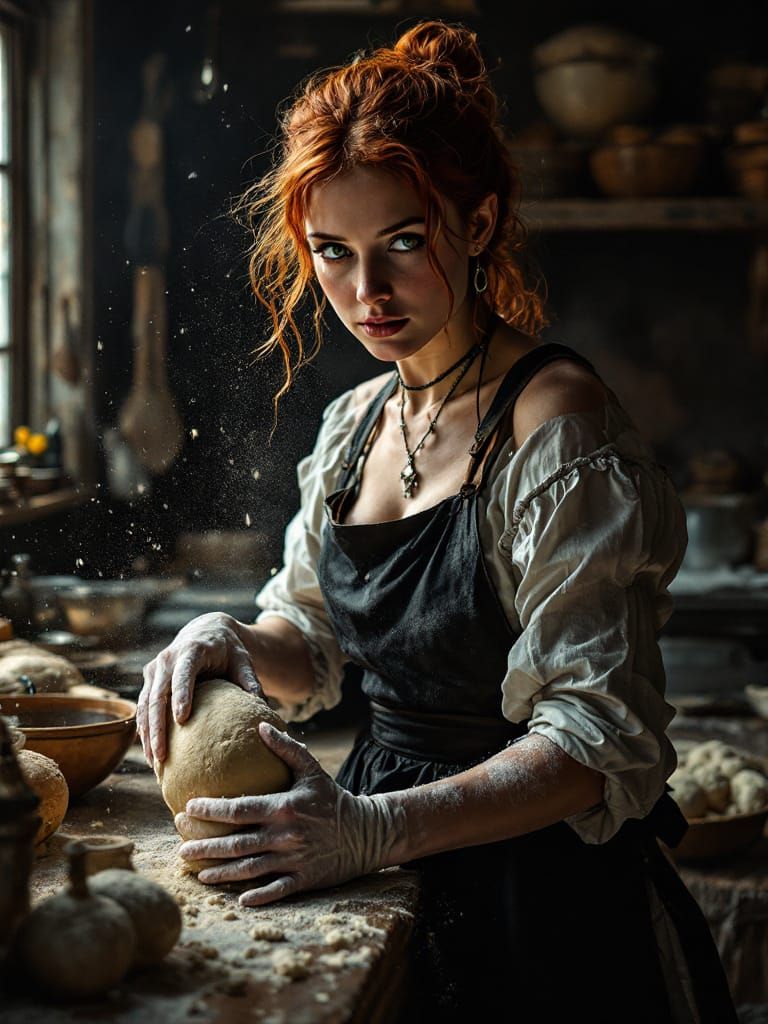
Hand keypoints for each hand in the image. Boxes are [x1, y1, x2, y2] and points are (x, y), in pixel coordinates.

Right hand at [137, 612, 262, 768]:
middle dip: (158, 726)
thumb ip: (250, 680)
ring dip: (148, 734)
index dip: (181, 694)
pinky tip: (152, 753)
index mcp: (192, 650)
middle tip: (163, 756)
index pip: (183, 673)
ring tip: (156, 764)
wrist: (206, 631)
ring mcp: (155, 669)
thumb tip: (262, 707)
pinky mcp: (150, 679)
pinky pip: (143, 708)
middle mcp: (168, 658)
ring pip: (145, 704)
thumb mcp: (242, 660)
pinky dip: (145, 730)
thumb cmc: (228, 650)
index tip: (181, 719)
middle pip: (158, 694)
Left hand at [176, 722, 404, 906]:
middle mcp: (285, 835)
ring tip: (198, 874)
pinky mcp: (304, 879)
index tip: (188, 807)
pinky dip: (257, 896)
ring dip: (221, 873)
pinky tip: (238, 899)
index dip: (212, 809)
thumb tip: (261, 726)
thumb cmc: (332, 798)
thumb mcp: (312, 770)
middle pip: (236, 843)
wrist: (365, 832)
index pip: (239, 808)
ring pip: (249, 870)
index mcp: (284, 807)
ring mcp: (294, 860)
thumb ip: (286, 748)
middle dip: (206, 846)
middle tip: (181, 848)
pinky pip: (276, 890)